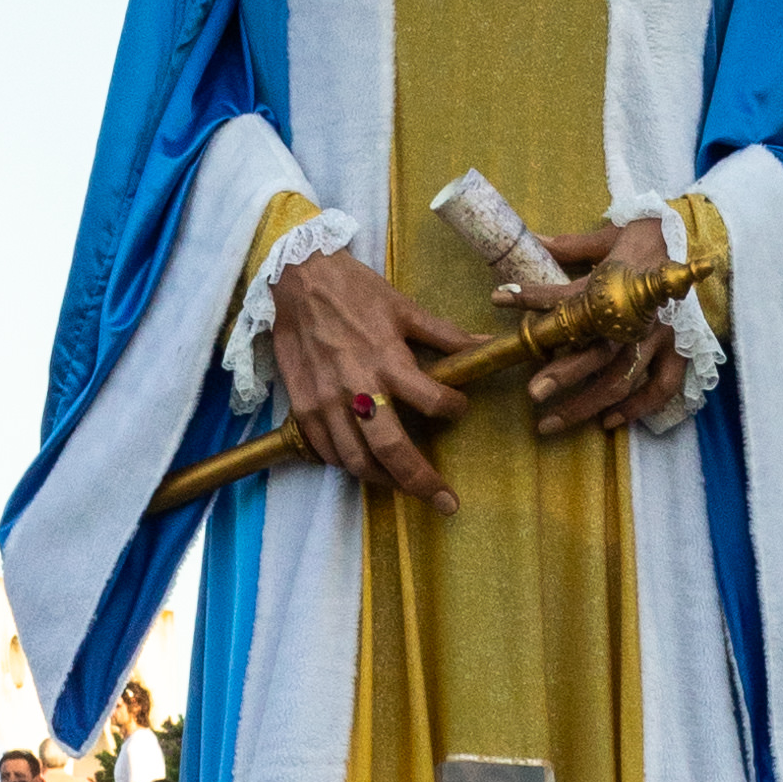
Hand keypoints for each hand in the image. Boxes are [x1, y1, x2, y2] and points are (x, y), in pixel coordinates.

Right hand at [268, 246, 484, 505]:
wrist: (297, 279)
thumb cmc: (354, 290)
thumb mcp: (404, 307)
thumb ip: (445, 335)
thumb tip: (485, 345)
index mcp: (388, 358)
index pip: (434, 401)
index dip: (454, 409)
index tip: (459, 409)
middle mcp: (358, 386)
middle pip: (392, 450)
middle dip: (421, 482)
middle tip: (445, 502)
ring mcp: (326, 401)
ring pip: (357, 461)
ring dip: (385, 481)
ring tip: (405, 487)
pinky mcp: (303, 406)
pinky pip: (326, 451)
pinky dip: (348, 465)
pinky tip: (365, 464)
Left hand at [527, 217, 692, 436]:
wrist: (709, 236)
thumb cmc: (656, 236)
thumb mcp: (612, 235)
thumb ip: (573, 245)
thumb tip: (535, 239)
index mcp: (617, 283)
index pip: (567, 293)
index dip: (531, 296)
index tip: (498, 298)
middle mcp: (637, 316)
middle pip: (596, 351)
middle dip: (563, 373)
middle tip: (532, 393)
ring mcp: (661, 337)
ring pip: (622, 380)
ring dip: (586, 404)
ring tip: (551, 422)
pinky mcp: (682, 351)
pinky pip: (660, 389)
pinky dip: (636, 409)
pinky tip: (608, 423)